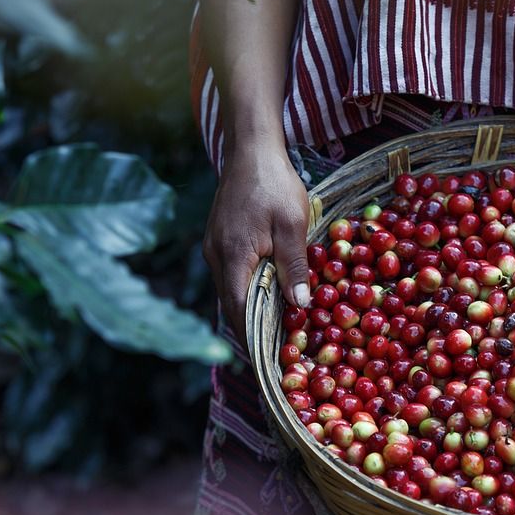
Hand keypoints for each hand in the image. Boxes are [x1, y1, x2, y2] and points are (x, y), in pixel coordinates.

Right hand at [203, 143, 310, 345]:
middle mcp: (216, 257)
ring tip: (275, 334)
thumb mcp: (293, 225)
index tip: (267, 364)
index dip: (252, 340)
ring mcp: (215, 248)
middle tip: (277, 356)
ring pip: (231, 291)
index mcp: (232, 257)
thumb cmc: (274, 184)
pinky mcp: (220, 240)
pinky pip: (233, 276)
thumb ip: (294, 266)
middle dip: (253, 332)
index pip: (238, 312)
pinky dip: (248, 291)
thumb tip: (300, 305)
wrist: (251, 149)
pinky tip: (268, 298)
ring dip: (251, 312)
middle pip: (232, 306)